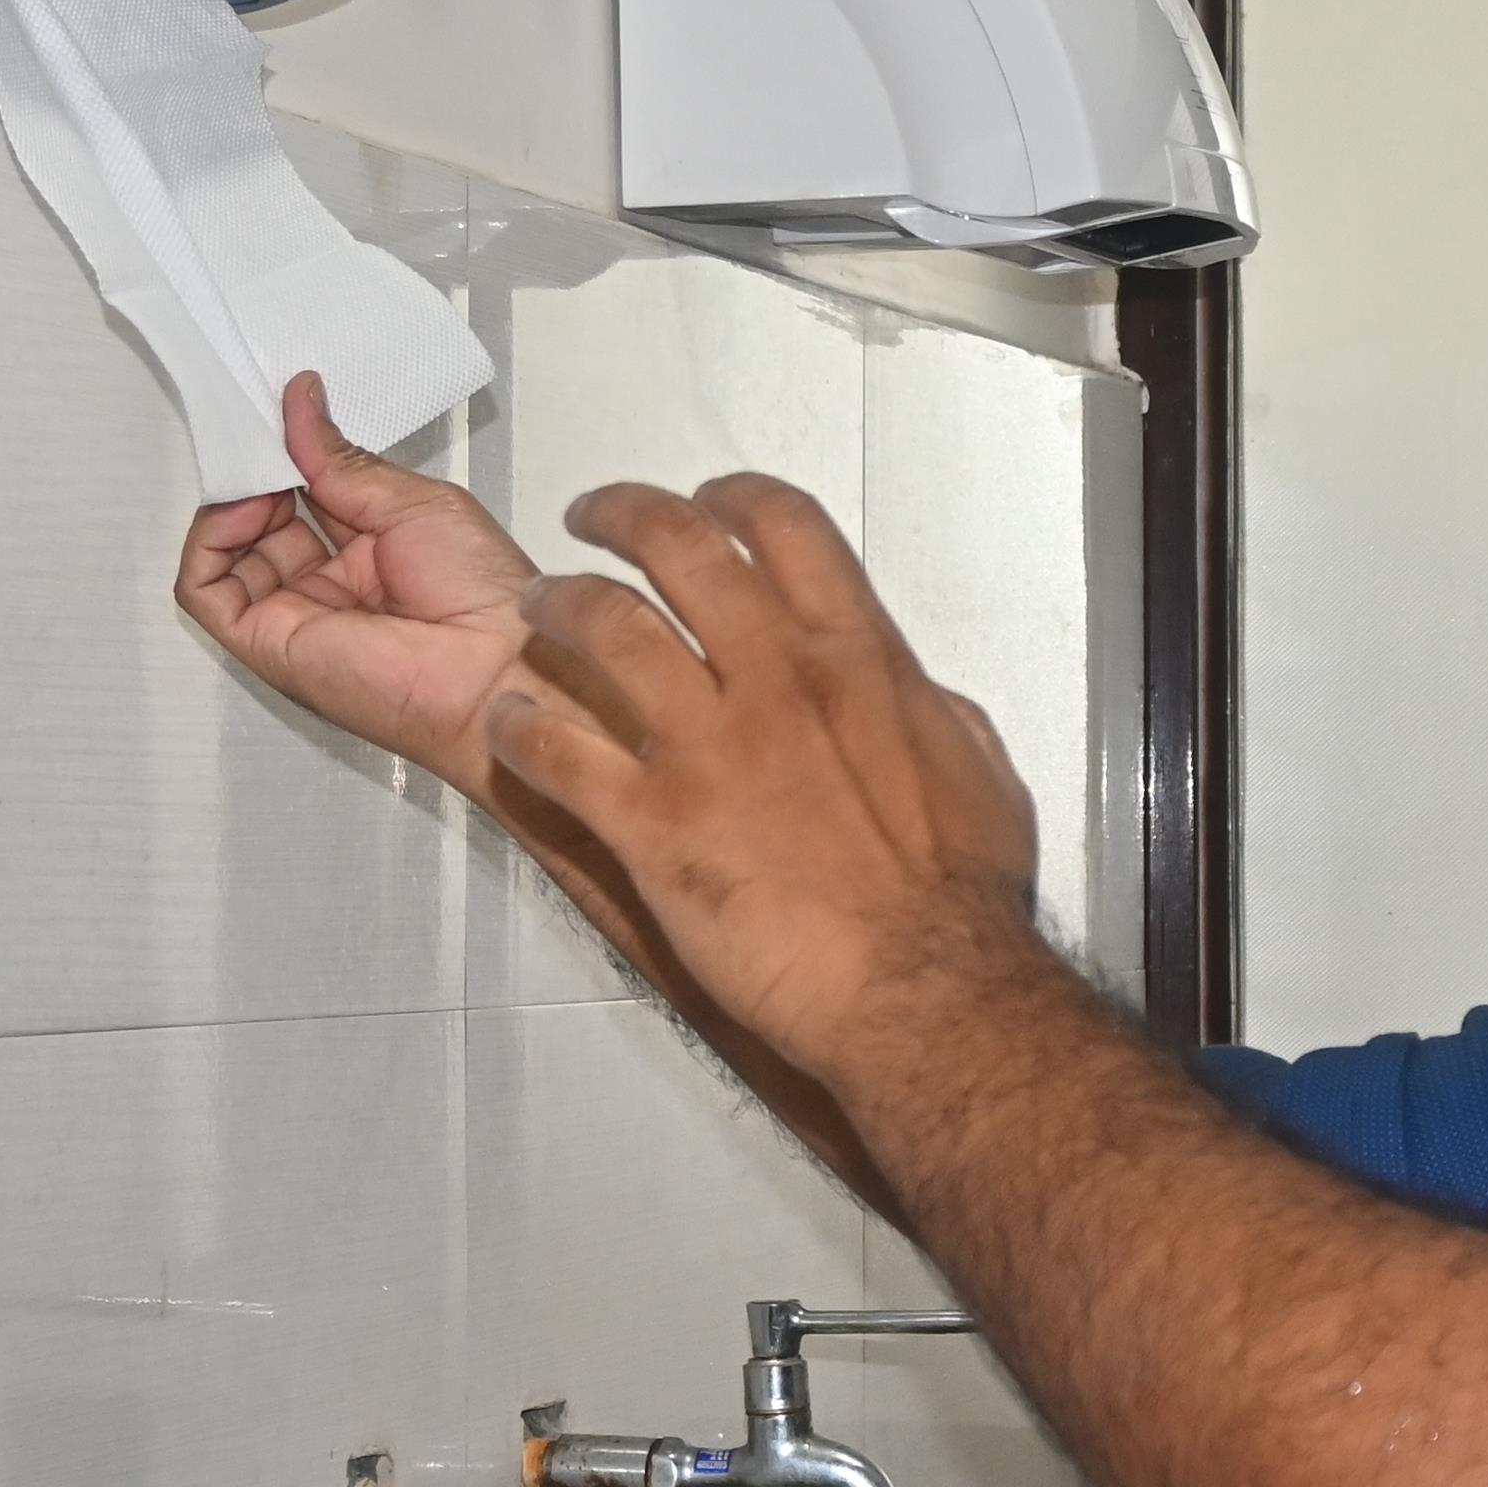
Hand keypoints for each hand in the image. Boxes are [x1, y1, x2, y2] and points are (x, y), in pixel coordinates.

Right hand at [175, 373, 538, 792]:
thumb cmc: (482, 593)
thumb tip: (301, 401)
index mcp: (372, 555)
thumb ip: (343, 460)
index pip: (306, 494)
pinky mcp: (267, 642)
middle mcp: (330, 586)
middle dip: (256, 471)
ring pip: (226, 553)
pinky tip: (245, 511)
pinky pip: (205, 592)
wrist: (494, 667)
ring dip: (231, 502)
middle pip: (263, 520)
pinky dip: (208, 544)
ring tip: (263, 477)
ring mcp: (295, 614)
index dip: (289, 453)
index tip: (282, 407)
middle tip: (264, 432)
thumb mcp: (413, 500)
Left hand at [490, 475, 1049, 1073]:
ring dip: (559, 606)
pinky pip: (558, 751)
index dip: (729, 498)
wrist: (923, 988)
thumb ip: (923, 708)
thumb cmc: (956, 898)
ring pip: (601, 626)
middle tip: (593, 521)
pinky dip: (523, 730)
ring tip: (539, 611)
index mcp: (855, 656)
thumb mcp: (974, 765)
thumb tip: (908, 691)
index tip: (705, 501)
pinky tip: (513, 729)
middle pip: (676, 545)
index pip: (781, 526)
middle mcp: (774, 677)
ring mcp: (707, 746)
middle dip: (620, 514)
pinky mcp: (652, 822)